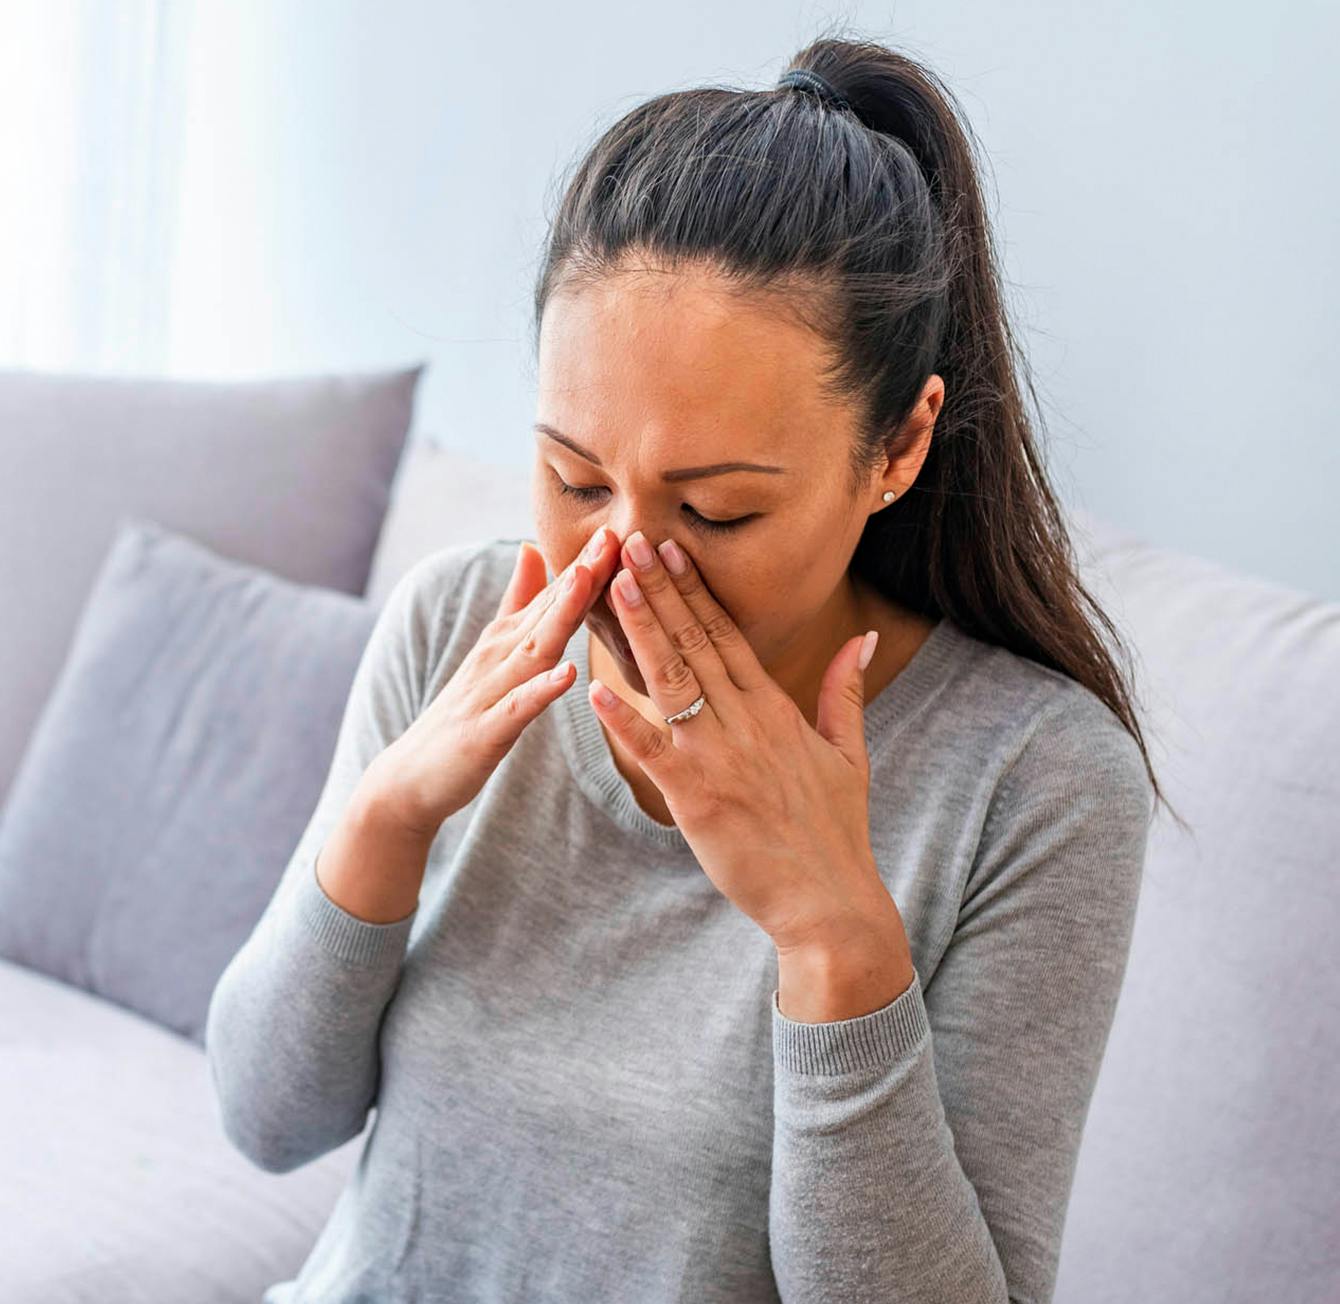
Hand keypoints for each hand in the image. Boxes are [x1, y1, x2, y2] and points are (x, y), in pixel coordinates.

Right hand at [372, 525, 619, 838]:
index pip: (553, 597)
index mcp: (508, 640)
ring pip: (533, 649)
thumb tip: (532, 548)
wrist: (411, 775)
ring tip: (588, 583)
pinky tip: (568, 675)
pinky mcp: (486, 731)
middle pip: (547, 611)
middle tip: (613, 537)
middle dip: (581, 575)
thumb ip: (515, 602)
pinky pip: (519, 707)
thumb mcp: (492, 651)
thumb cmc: (464, 712)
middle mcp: (499, 657)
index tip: (618, 529)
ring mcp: (491, 692)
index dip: (586, 564)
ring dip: (561, 615)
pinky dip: (542, 690)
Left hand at [590, 531, 901, 955]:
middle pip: (695, 644)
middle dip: (662, 591)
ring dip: (641, 630)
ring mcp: (719, 756)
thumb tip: (864, 637)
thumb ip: (844, 690)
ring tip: (614, 585)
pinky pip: (652, 749)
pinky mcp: (696, 796)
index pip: (729, 636)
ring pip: (672, 680)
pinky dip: (623, 718)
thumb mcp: (850, 753)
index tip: (672, 551)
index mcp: (776, 708)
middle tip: (631, 543)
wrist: (829, 900)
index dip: (696, 592)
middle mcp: (746, 722)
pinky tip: (594, 687)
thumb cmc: (836, 830)